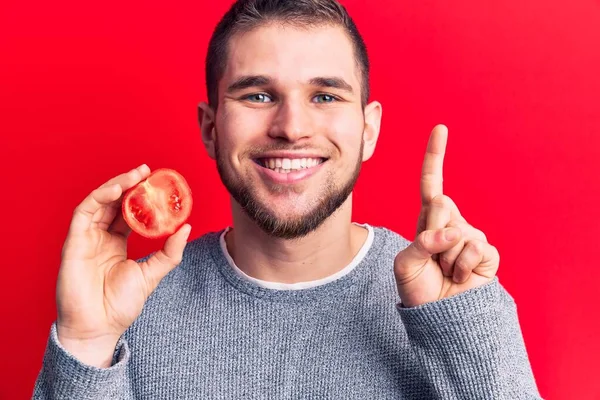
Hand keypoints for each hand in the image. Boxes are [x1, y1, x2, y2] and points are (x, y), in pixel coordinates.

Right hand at [55, 164, 190, 366]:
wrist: (99, 327)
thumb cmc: (121, 305)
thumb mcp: (152, 274)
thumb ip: (169, 251)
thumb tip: (186, 227)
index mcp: (117, 243)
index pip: (128, 212)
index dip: (140, 196)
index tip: (156, 182)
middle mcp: (100, 237)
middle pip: (113, 203)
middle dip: (128, 184)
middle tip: (146, 171)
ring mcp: (86, 239)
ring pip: (99, 202)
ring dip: (116, 186)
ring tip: (135, 176)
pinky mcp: (74, 243)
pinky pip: (84, 213)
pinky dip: (99, 198)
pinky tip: (116, 190)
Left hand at [394, 125, 499, 307]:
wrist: (439, 316)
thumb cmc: (418, 288)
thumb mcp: (406, 264)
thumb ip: (422, 243)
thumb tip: (451, 232)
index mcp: (428, 219)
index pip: (431, 182)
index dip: (434, 156)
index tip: (441, 129)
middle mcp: (450, 222)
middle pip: (439, 206)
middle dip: (430, 233)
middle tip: (431, 258)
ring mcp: (470, 235)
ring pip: (456, 231)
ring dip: (445, 257)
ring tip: (444, 271)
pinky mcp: (486, 252)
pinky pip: (473, 248)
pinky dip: (460, 267)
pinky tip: (459, 277)